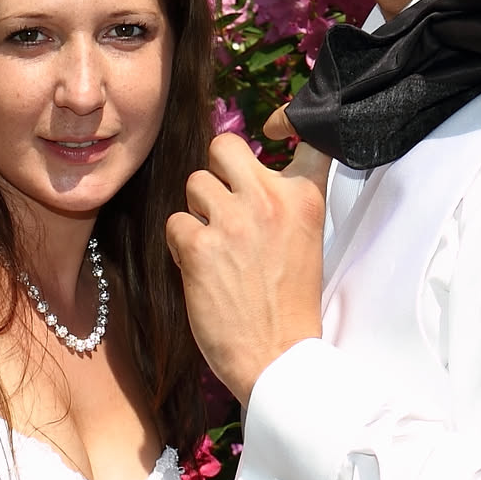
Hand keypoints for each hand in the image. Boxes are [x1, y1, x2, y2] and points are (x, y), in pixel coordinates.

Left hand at [166, 128, 329, 405]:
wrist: (279, 357)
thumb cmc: (289, 304)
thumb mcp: (306, 240)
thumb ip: (283, 201)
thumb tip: (245, 169)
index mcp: (304, 198)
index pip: (306, 136)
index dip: (288, 122)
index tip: (278, 126)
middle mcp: (270, 199)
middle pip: (225, 145)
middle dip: (217, 170)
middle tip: (224, 203)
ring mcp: (234, 220)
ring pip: (193, 184)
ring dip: (197, 212)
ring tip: (216, 247)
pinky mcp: (200, 246)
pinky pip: (175, 223)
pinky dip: (181, 245)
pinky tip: (201, 269)